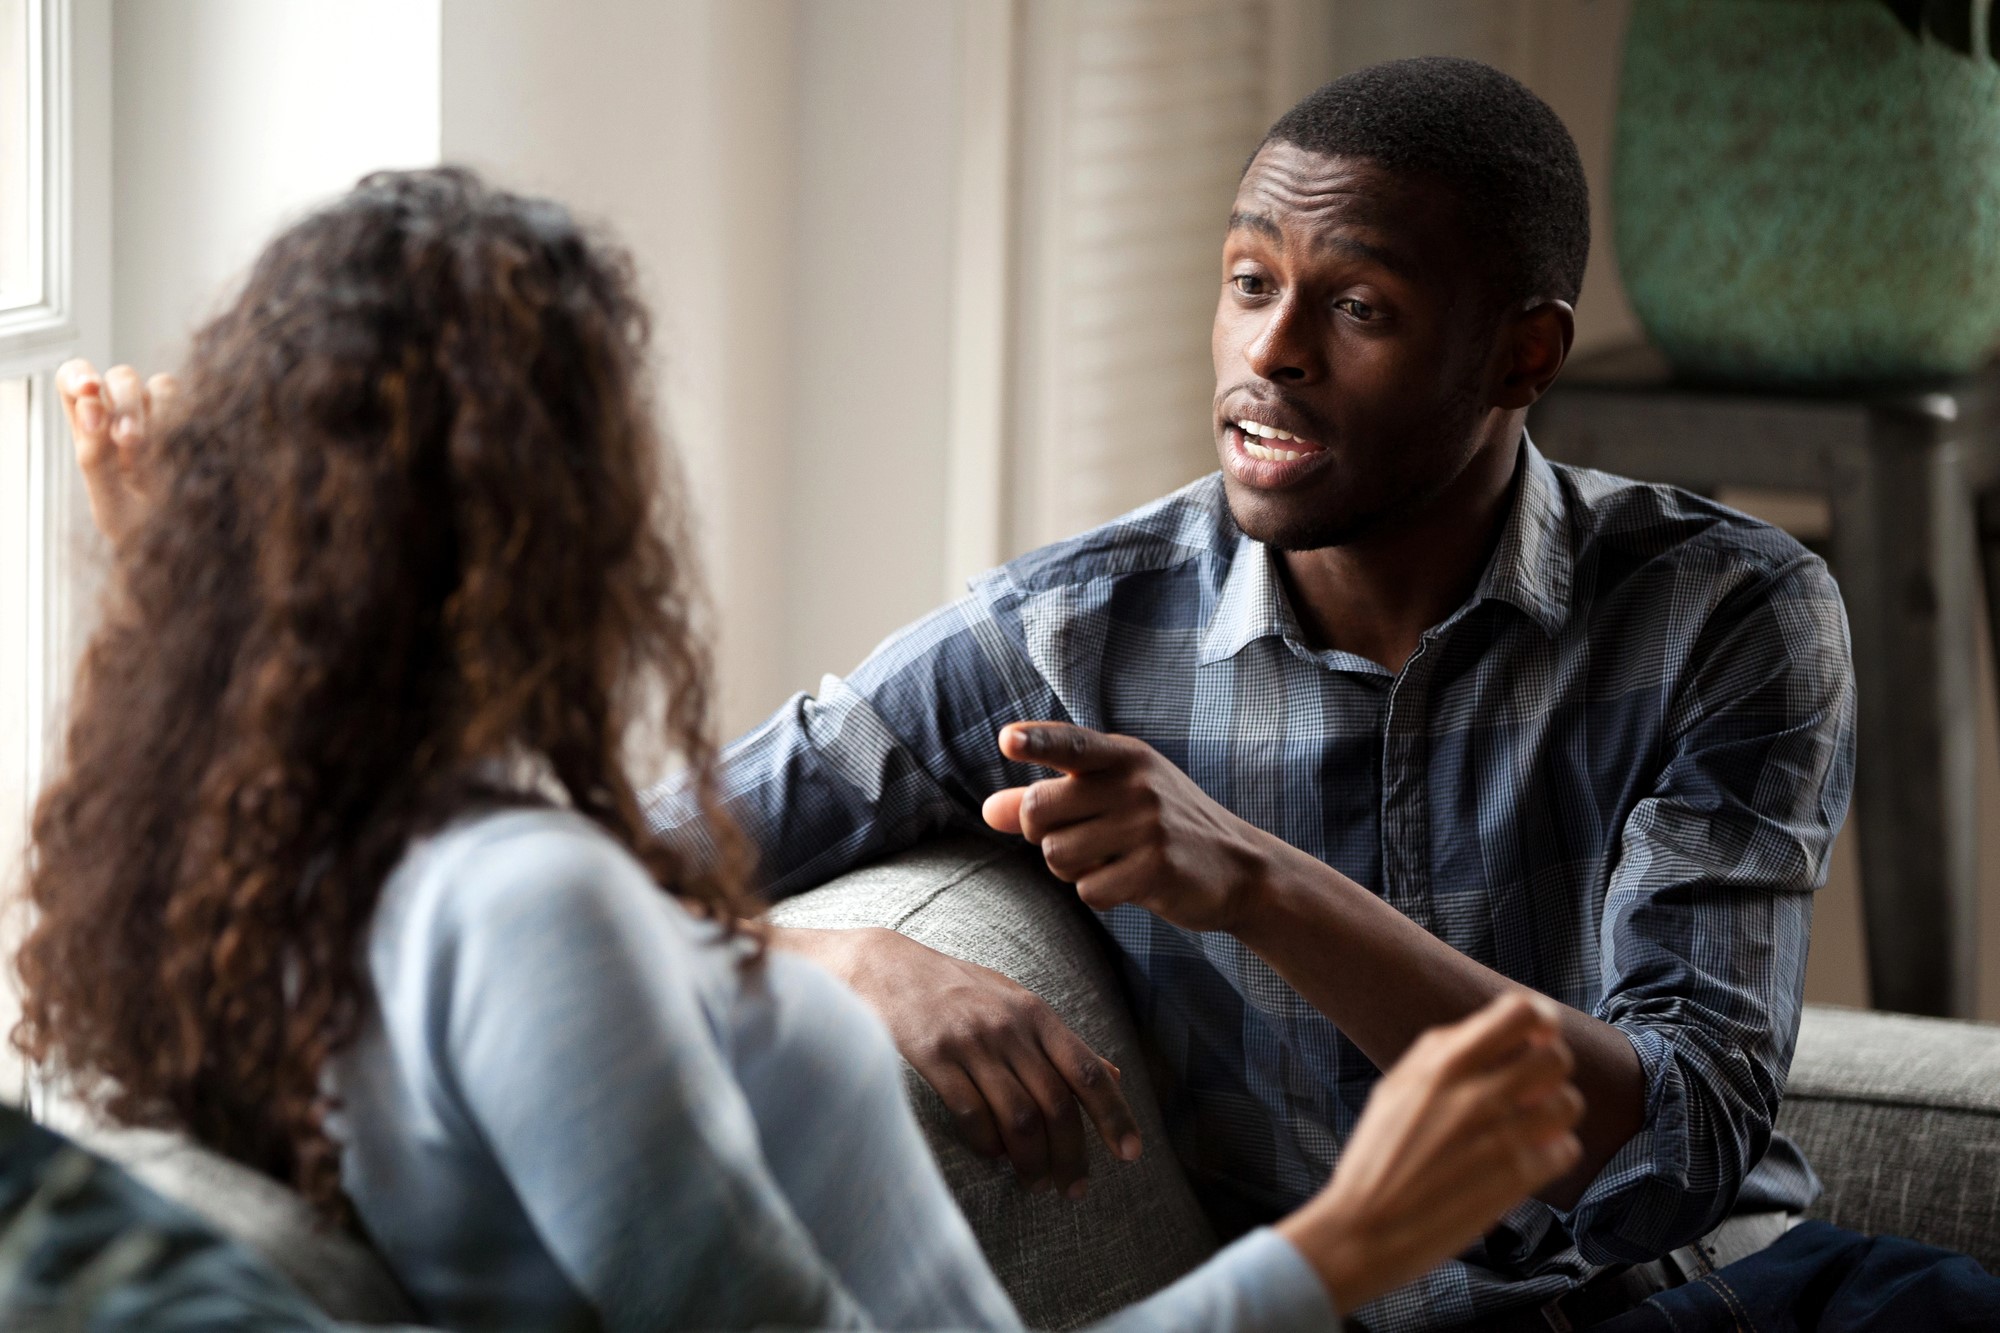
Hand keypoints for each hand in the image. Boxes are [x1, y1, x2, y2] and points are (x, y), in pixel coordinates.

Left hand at [56, 359, 176, 544]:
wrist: (184, 549)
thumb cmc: (139, 531)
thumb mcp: (106, 503)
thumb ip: (93, 459)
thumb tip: (92, 411)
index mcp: (91, 429)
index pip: (72, 380)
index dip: (79, 375)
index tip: (89, 391)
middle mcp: (125, 416)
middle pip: (121, 377)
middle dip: (124, 404)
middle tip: (128, 441)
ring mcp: (165, 420)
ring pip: (161, 384)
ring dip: (157, 413)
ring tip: (155, 450)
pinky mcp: (196, 426)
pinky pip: (192, 404)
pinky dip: (183, 420)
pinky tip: (179, 450)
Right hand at [772, 925, 1142, 1197]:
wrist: (886, 967)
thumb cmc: (958, 988)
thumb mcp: (1016, 1001)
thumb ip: (1062, 1040)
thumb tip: (1111, 1074)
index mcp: (1036, 1014)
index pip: (1088, 1071)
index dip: (1114, 1115)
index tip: (1131, 1153)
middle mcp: (1009, 1028)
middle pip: (1056, 1104)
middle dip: (1071, 1155)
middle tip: (1074, 1189)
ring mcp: (970, 1042)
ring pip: (1018, 1117)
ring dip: (1032, 1160)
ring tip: (1035, 1181)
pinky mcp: (933, 1057)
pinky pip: (970, 1114)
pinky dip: (986, 1144)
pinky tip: (992, 1156)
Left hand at [982, 722, 1277, 932]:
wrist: (1239, 868)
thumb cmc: (1162, 826)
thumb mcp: (1113, 798)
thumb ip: (1051, 798)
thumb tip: (989, 810)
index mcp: (1123, 755)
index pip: (1071, 743)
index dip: (1036, 742)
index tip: (1007, 740)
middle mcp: (1135, 783)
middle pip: (1039, 811)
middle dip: (1041, 835)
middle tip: (1075, 840)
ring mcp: (1148, 824)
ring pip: (1057, 856)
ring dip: (1072, 869)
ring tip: (1109, 861)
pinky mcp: (1157, 867)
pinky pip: (1089, 890)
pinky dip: (1099, 894)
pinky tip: (1129, 883)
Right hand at [1277, 993, 1584, 1313]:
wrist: (1362, 1229)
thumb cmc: (1377, 1160)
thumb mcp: (1397, 1089)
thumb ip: (1445, 1058)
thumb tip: (1495, 1038)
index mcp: (1442, 1063)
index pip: (1519, 1011)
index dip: (1541, 1021)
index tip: (1538, 1037)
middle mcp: (1474, 1091)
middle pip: (1556, 1056)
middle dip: (1551, 1074)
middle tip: (1533, 1092)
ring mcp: (1498, 1134)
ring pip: (1568, 1102)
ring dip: (1556, 1116)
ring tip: (1531, 1130)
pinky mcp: (1516, 1177)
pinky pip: (1566, 1149)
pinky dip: (1552, 1156)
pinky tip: (1526, 1165)